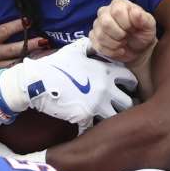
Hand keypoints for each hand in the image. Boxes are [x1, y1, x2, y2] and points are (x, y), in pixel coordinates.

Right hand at [0, 17, 48, 72]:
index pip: (3, 31)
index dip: (16, 26)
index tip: (29, 20)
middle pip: (13, 48)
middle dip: (29, 44)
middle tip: (43, 40)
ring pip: (15, 62)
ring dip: (30, 57)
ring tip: (44, 52)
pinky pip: (12, 71)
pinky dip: (23, 67)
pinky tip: (35, 63)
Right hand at [0, 38, 137, 131]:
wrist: (37, 80)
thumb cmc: (56, 64)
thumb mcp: (76, 49)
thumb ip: (92, 46)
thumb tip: (99, 43)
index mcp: (106, 72)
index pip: (131, 80)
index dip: (130, 85)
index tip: (126, 88)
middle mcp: (105, 89)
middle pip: (128, 102)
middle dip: (125, 104)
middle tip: (119, 106)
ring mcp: (96, 105)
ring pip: (116, 117)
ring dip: (113, 117)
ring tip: (106, 116)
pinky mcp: (84, 117)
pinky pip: (95, 127)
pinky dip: (92, 127)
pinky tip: (88, 124)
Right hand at [89, 0, 156, 66]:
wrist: (139, 49)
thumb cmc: (143, 33)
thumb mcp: (149, 25)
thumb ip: (144, 18)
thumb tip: (136, 12)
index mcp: (119, 4)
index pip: (117, 11)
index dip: (126, 23)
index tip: (133, 28)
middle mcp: (105, 11)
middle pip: (105, 23)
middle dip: (119, 35)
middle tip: (126, 37)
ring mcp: (97, 24)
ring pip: (100, 35)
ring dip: (115, 44)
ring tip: (123, 43)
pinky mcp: (94, 37)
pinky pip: (97, 45)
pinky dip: (110, 51)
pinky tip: (118, 49)